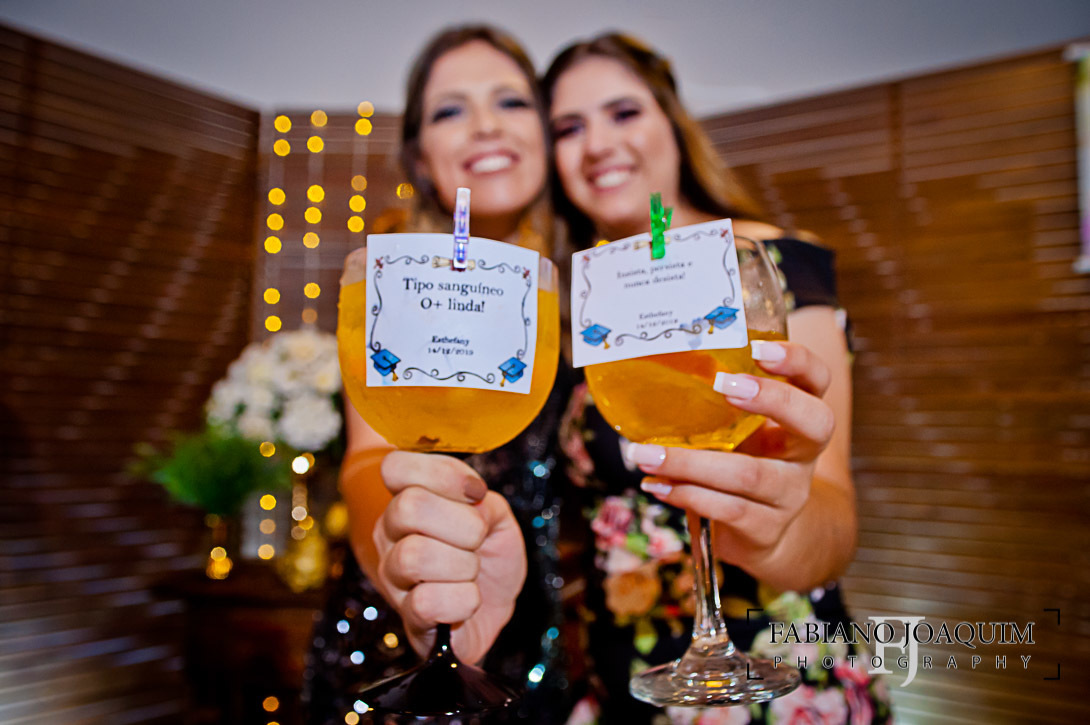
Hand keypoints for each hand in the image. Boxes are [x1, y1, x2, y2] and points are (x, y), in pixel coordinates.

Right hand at [372, 451, 526, 662]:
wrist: (496, 606)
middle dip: (464, 524)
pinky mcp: (408, 618)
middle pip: (408, 507)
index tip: (476, 494)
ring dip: (463, 565)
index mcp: (407, 500)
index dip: (444, 475)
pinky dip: (463, 601)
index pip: (395, 467)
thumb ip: (481, 501)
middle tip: (478, 540)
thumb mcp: (496, 515)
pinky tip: (468, 600)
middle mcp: (390, 535)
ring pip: (414, 555)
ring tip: (472, 572)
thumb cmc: (490, 555)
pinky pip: (426, 603)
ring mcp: (393, 577)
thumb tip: (470, 504)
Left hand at [627, 339, 835, 573]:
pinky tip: (656, 485)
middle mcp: (803, 455)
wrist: (757, 536)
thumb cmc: (738, 466)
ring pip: (750, 474)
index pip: (817, 380)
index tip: (758, 348)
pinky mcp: (766, 529)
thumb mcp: (735, 433)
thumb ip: (711, 407)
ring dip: (690, 463)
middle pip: (816, 422)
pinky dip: (686, 494)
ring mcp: (790, 495)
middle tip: (723, 384)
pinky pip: (728, 510)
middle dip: (772, 398)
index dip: (797, 361)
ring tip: (644, 455)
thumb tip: (648, 373)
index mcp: (797, 419)